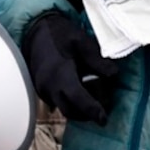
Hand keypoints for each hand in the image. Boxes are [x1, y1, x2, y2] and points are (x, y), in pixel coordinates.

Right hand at [20, 9, 113, 124]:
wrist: (35, 29)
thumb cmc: (59, 33)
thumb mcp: (81, 41)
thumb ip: (97, 59)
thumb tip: (114, 75)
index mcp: (59, 74)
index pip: (78, 100)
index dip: (92, 111)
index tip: (104, 119)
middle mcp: (48, 86)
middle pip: (70, 111)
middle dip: (87, 115)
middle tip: (102, 109)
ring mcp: (42, 89)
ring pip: (62, 108)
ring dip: (78, 109)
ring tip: (93, 98)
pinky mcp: (41, 89)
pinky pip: (57, 101)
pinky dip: (70, 102)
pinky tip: (80, 90)